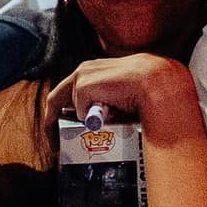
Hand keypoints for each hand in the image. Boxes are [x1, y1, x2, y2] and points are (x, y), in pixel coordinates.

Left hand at [47, 54, 198, 132]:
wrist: (155, 81)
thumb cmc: (145, 90)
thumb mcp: (119, 96)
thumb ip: (105, 102)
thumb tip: (95, 121)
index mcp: (94, 69)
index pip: (69, 89)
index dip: (62, 108)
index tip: (61, 123)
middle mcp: (84, 69)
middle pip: (56, 97)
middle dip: (51, 118)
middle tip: (52, 138)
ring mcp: (82, 77)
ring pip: (73, 107)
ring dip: (80, 120)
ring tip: (92, 131)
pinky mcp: (83, 86)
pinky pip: (82, 112)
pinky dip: (92, 118)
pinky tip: (108, 115)